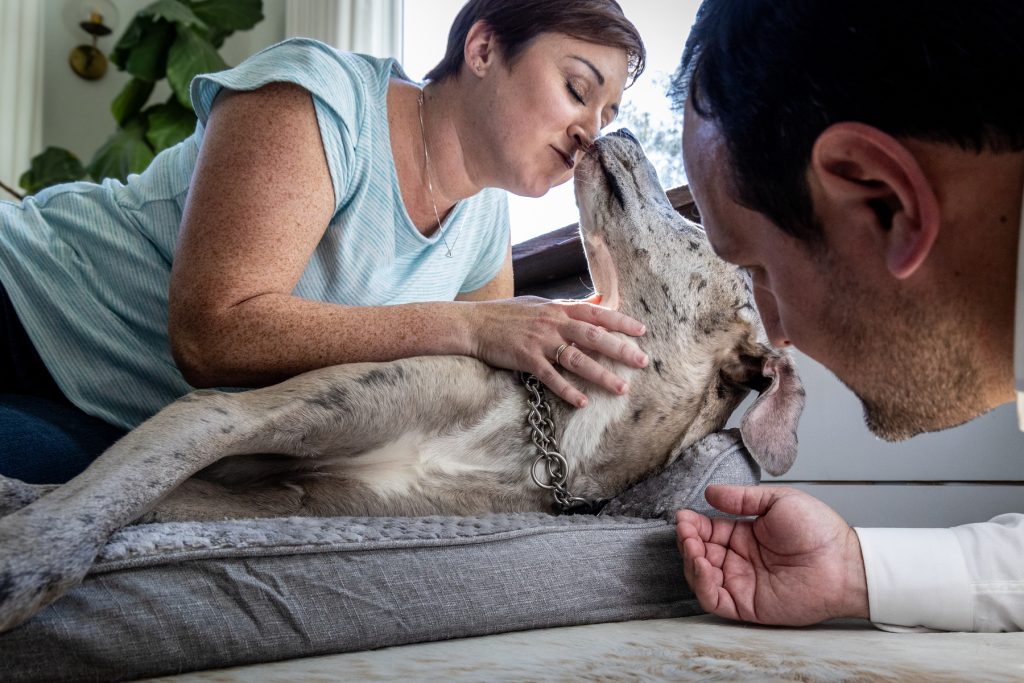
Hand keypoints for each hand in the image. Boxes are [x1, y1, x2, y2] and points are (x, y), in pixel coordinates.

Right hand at [469, 295, 646, 406]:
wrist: (474, 323)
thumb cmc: (506, 315)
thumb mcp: (539, 304)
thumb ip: (565, 308)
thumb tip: (592, 306)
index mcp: (558, 309)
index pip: (596, 313)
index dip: (620, 321)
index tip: (641, 331)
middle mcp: (553, 323)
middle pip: (594, 336)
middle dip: (621, 349)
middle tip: (642, 361)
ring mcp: (540, 342)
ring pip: (578, 359)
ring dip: (601, 374)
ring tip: (621, 388)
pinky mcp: (526, 359)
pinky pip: (551, 377)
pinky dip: (568, 390)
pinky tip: (582, 402)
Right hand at [675, 485, 868, 625]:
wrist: (842, 561)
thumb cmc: (818, 529)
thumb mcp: (777, 501)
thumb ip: (741, 499)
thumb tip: (710, 493)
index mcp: (745, 536)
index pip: (708, 531)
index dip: (692, 525)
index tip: (683, 516)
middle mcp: (739, 560)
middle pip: (700, 553)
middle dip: (688, 541)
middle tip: (686, 530)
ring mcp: (742, 583)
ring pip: (701, 577)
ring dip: (691, 561)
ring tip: (694, 547)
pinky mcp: (747, 605)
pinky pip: (715, 600)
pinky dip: (702, 585)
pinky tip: (703, 566)